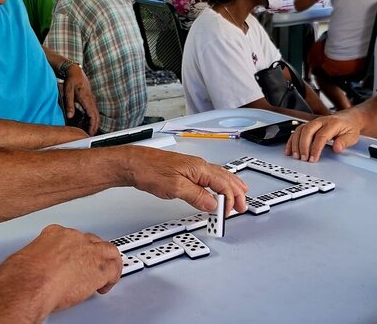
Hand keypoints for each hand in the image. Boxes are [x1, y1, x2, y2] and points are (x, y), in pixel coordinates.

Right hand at [0, 225, 120, 322]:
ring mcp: (88, 252)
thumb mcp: (22, 259)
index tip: (71, 259)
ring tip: (106, 274)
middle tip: (89, 267)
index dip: (74, 250)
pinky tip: (105, 287)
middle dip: (91, 254)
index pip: (71, 237)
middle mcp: (73, 239)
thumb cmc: (18, 278)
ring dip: (109, 262)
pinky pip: (112, 271)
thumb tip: (35, 267)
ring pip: (108, 251)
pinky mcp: (97, 270)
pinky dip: (111, 279)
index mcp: (54, 234)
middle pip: (91, 242)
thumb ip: (36, 258)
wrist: (26, 288)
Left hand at [64, 64, 99, 134]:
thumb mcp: (68, 92)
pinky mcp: (89, 100)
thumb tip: (69, 116)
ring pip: (95, 115)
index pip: (93, 116)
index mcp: (87, 100)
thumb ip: (69, 104)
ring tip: (87, 131)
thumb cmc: (72, 81)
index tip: (90, 133)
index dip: (93, 126)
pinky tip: (85, 123)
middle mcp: (91, 101)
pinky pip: (92, 112)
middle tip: (90, 136)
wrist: (75, 72)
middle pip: (96, 117)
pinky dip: (91, 119)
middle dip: (94, 127)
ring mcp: (91, 100)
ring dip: (93, 123)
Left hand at [125, 147, 247, 215]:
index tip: (228, 214)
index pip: (223, 185)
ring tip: (240, 193)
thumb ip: (196, 196)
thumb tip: (213, 204)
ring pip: (219, 176)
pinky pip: (210, 176)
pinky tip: (218, 186)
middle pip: (225, 179)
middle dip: (236, 193)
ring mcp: (193, 167)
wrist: (133, 163)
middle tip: (243, 206)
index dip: (229, 200)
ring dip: (231, 186)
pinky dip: (220, 183)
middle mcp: (199, 166)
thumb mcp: (175, 187)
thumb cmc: (150, 170)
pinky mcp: (186, 170)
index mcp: (199, 168)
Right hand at [284, 113, 360, 161]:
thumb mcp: (352, 136)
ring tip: (296, 156)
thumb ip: (344, 142)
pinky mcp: (309, 126)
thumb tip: (336, 148)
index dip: (315, 148)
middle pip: (307, 131)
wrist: (348, 118)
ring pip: (300, 130)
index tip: (313, 158)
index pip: (321, 136)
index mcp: (332, 123)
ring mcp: (313, 122)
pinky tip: (290, 149)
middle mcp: (321, 121)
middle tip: (303, 158)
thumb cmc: (349, 127)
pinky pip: (297, 131)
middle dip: (303, 146)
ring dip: (295, 143)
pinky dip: (292, 141)